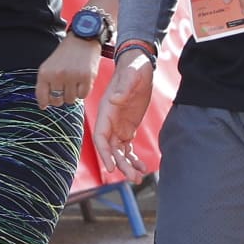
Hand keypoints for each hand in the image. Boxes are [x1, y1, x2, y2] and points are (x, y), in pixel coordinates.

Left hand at [36, 37, 98, 109]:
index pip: (42, 96)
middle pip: (57, 101)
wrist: (82, 39)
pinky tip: (82, 81)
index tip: (46, 105)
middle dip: (60, 98)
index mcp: (45, 72)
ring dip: (72, 94)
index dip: (44, 102)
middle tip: (64, 89)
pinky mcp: (86, 77)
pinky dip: (83, 91)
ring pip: (70, 100)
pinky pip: (83, 96)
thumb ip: (45, 84)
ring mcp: (72, 76)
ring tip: (74, 82)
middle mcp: (57, 75)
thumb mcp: (49, 66)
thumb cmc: (66, 54)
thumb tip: (44, 105)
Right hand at [95, 51, 154, 175]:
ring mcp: (118, 126)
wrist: (139, 65)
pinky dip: (134, 158)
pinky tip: (143, 168)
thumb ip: (124, 87)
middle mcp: (109, 122)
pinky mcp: (128, 127)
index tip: (112, 168)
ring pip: (119, 152)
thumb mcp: (131, 75)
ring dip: (127, 165)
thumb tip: (115, 100)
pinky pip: (128, 148)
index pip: (100, 137)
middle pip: (111, 149)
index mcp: (106, 111)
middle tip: (133, 178)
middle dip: (120, 165)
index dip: (105, 154)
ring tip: (138, 178)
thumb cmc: (134, 68)